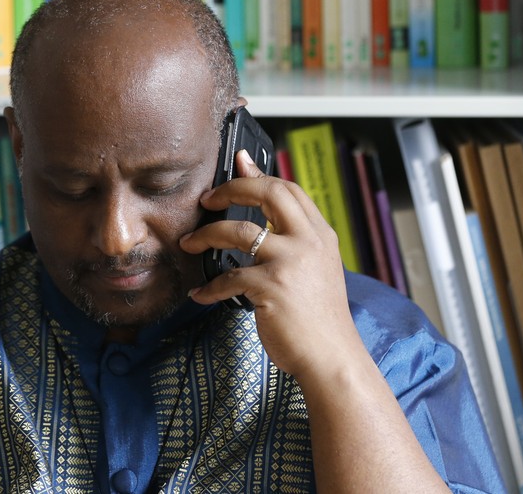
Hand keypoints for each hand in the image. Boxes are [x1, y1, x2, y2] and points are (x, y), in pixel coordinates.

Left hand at [179, 149, 369, 380]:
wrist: (333, 359)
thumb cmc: (320, 319)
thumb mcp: (318, 271)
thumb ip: (297, 243)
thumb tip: (268, 220)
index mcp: (320, 236)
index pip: (289, 189)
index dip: (259, 175)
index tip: (238, 163)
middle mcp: (308, 243)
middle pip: (267, 193)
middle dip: (231, 189)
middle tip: (207, 198)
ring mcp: (290, 264)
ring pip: (238, 231)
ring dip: (205, 235)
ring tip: (189, 244)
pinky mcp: (271, 288)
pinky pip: (228, 277)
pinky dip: (209, 287)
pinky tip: (200, 294)